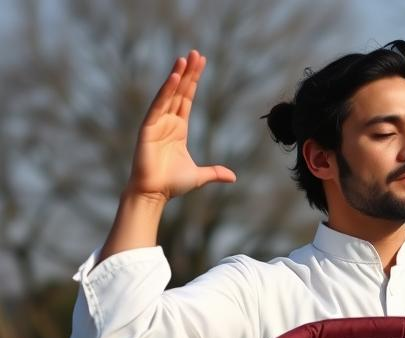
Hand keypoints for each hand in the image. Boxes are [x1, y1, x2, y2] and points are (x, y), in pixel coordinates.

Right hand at [127, 50, 235, 201]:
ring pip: (169, 95)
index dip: (193, 82)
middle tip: (196, 53)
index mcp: (179, 129)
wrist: (155, 194)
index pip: (187, 99)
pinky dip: (165, 91)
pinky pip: (158, 106)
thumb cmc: (172, 184)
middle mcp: (168, 122)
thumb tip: (232, 177)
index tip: (200, 64)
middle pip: (180, 92)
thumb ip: (215, 173)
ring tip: (185, 58)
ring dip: (177, 76)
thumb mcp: (199, 176)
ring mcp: (157, 123)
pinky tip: (174, 77)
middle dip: (188, 73)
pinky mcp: (148, 128)